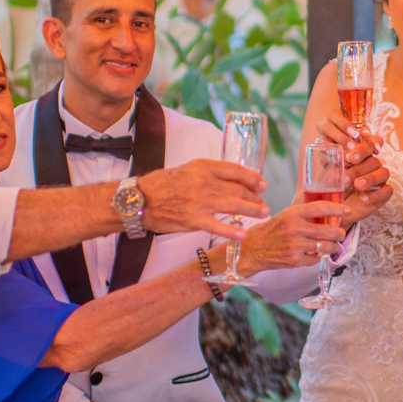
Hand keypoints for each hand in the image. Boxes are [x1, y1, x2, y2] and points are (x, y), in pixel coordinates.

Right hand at [137, 160, 268, 238]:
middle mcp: (205, 182)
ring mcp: (201, 201)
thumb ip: (208, 174)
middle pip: (239, 189)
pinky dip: (233, 232)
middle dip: (255, 197)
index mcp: (204, 167)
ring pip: (235, 206)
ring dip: (253, 210)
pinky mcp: (194, 219)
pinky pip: (219, 227)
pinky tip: (244, 234)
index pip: (236, 171)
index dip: (253, 179)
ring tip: (262, 214)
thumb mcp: (187, 169)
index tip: (262, 184)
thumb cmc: (161, 184)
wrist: (140, 199)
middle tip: (263, 203)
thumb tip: (230, 180)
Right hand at [236, 201, 350, 273]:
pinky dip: (316, 257)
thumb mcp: (285, 216)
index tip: (346, 210)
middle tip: (340, 233)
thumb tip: (328, 216)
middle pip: (329, 231)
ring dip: (332, 247)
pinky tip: (312, 254)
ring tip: (332, 246)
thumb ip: (304, 215)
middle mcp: (295, 229)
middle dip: (339, 233)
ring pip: (326, 247)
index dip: (337, 209)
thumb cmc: (271, 231)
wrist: (252, 249)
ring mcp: (295, 246)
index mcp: (293, 214)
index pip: (321, 208)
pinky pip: (315, 259)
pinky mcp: (294, 260)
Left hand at [317, 114, 393, 218]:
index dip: (362, 149)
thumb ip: (331, 160)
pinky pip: (387, 191)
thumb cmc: (332, 187)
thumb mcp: (329, 173)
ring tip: (357, 186)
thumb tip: (326, 146)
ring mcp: (379, 179)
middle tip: (347, 178)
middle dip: (360, 169)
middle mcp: (372, 165)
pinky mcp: (383, 194)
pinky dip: (376, 194)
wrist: (335, 209)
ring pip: (383, 173)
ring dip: (370, 179)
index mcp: (361, 156)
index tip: (350, 157)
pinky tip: (363, 198)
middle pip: (374, 160)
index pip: (368, 145)